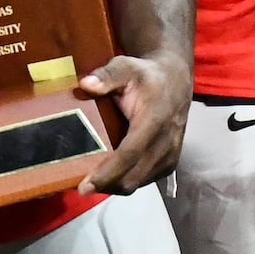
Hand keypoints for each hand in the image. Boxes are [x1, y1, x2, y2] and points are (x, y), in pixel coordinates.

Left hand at [74, 50, 190, 192]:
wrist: (175, 81)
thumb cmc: (146, 76)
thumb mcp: (125, 67)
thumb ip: (106, 76)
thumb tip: (85, 84)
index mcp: (155, 119)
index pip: (130, 154)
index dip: (107, 173)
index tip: (84, 186)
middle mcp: (166, 142)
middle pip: (133, 176)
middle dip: (106, 185)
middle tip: (79, 187)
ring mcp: (171, 156)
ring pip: (137, 183)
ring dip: (114, 186)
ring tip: (91, 182)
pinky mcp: (170, 164)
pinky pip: (144, 181)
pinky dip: (125, 182)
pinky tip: (109, 177)